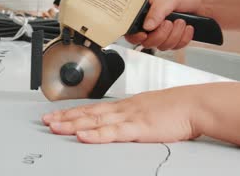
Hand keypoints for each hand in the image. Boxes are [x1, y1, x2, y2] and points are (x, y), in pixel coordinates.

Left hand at [42, 87, 201, 143]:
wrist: (193, 104)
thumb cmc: (173, 107)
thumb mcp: (146, 109)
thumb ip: (130, 116)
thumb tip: (118, 123)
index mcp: (123, 106)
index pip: (91, 109)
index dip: (71, 112)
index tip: (55, 115)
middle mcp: (121, 109)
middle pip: (87, 114)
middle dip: (65, 118)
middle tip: (46, 121)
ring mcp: (128, 118)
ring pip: (95, 122)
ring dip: (72, 124)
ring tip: (55, 127)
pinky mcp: (139, 128)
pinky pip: (113, 133)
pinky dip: (96, 135)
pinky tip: (82, 136)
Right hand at [126, 0, 205, 50]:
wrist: (209, 3)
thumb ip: (157, 10)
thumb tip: (147, 26)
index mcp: (146, 13)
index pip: (131, 29)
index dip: (135, 36)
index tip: (144, 34)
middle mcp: (153, 25)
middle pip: (147, 42)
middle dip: (161, 34)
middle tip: (169, 23)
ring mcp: (164, 34)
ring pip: (162, 46)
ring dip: (175, 35)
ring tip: (182, 22)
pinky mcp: (176, 40)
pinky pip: (176, 47)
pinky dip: (184, 38)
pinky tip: (188, 28)